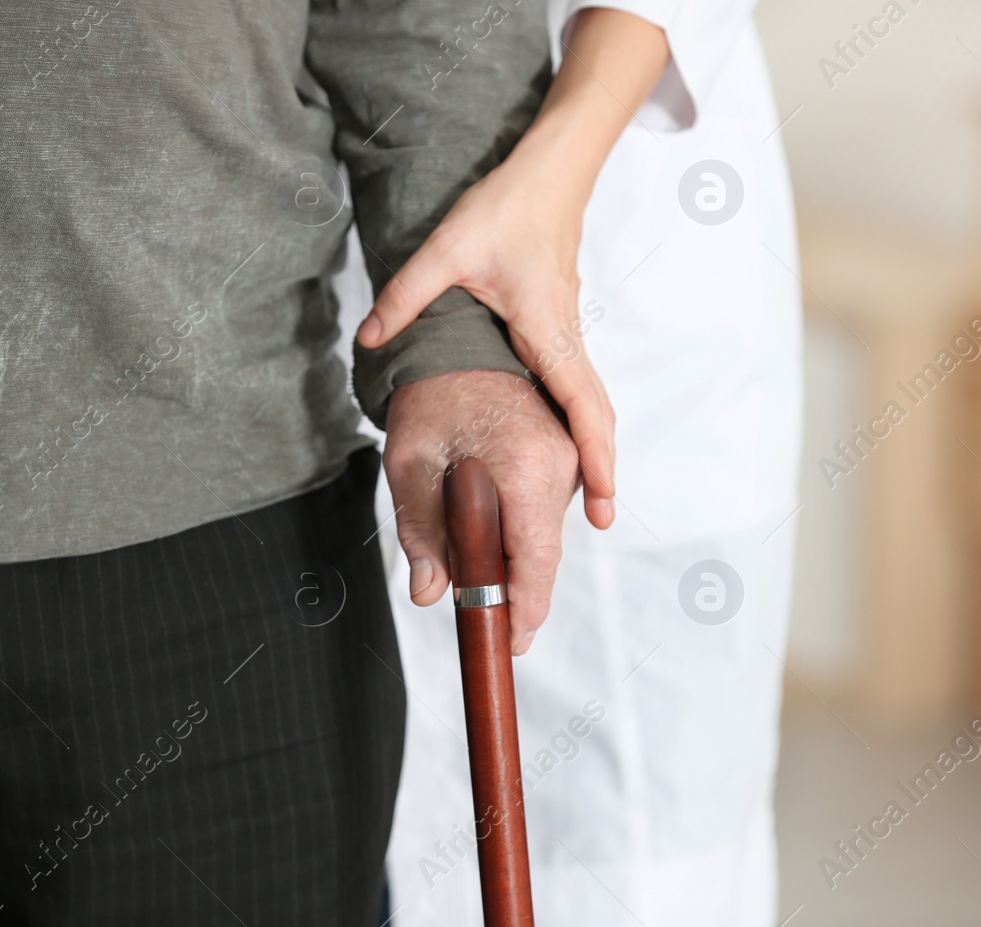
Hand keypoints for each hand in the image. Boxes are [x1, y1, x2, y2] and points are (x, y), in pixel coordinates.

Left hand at [357, 7, 671, 532]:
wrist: (548, 173)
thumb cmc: (507, 207)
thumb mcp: (446, 250)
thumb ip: (405, 297)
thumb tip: (370, 338)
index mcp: (546, 328)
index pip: (579, 403)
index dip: (595, 455)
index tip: (605, 502)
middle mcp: (565, 337)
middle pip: (596, 415)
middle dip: (604, 469)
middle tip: (604, 522)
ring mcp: (567, 333)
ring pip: (591, 403)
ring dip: (595, 449)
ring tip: (591, 499)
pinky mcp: (560, 327)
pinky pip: (578, 387)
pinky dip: (582, 423)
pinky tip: (567, 445)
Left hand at [383, 369, 579, 654]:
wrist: (456, 338)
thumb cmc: (430, 395)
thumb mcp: (410, 464)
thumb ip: (421, 532)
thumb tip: (430, 593)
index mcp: (528, 465)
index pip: (537, 558)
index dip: (526, 608)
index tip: (512, 642)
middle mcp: (562, 459)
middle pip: (544, 550)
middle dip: (515, 587)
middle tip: (485, 619)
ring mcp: (569, 452)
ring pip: (545, 530)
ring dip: (514, 553)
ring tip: (473, 565)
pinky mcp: (566, 448)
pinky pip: (546, 505)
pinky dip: (521, 525)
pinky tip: (487, 527)